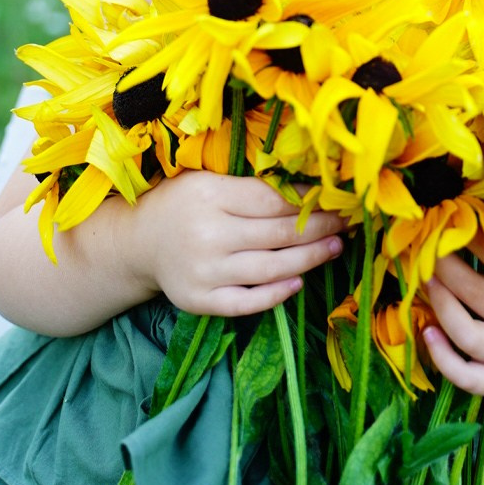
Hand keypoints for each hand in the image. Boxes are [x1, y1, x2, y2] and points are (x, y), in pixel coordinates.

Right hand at [127, 169, 346, 317]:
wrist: (138, 242)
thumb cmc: (183, 204)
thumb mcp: (209, 182)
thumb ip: (251, 188)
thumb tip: (307, 191)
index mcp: (210, 196)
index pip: (271, 200)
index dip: (307, 201)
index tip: (334, 199)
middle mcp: (207, 235)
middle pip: (276, 235)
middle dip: (318, 228)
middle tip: (345, 223)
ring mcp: (204, 272)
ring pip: (269, 269)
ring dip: (309, 259)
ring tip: (335, 248)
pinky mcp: (200, 301)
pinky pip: (247, 302)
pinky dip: (276, 295)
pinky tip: (299, 283)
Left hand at [422, 233, 483, 446]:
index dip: (480, 243)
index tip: (458, 220)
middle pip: (481, 296)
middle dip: (449, 267)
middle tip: (427, 246)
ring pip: (468, 335)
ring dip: (442, 305)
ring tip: (424, 280)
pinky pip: (466, 375)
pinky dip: (443, 357)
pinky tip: (426, 332)